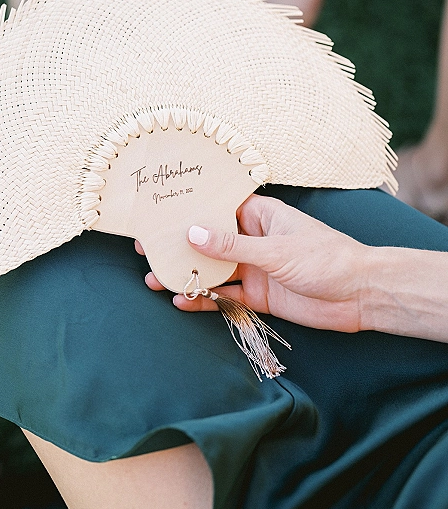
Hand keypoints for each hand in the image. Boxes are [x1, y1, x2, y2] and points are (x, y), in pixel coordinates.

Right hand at [141, 194, 374, 331]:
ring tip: (156, 278)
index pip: (218, 208)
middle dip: (180, 245)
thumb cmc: (326, 258)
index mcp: (260, 216)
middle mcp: (253, 240)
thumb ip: (233, 246)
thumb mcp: (276, 250)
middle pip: (209, 241)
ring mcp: (254, 268)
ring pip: (213, 270)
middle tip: (147, 247)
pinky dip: (205, 299)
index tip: (160, 210)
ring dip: (187, 274)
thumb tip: (193, 234)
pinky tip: (182, 300)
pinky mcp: (259, 296)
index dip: (189, 209)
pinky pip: (225, 297)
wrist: (361, 296)